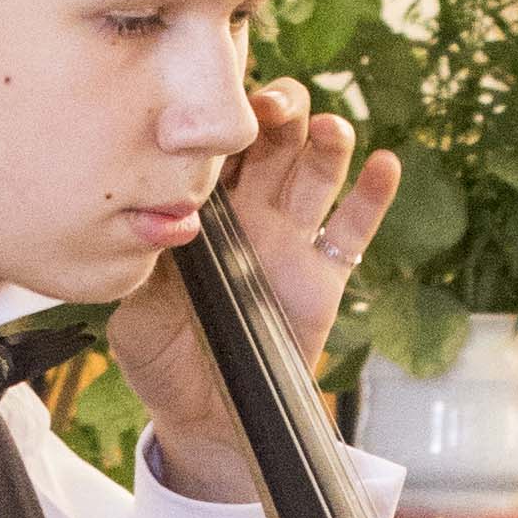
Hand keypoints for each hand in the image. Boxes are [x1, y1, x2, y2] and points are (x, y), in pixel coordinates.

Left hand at [107, 81, 401, 497]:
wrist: (204, 420)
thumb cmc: (161, 359)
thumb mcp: (134, 311)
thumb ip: (142, 266)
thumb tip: (146, 223)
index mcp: (201, 208)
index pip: (216, 144)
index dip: (223, 116)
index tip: (220, 97)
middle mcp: (249, 213)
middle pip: (274, 142)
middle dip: (279, 113)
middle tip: (274, 107)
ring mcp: (290, 240)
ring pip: (316, 173)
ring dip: (326, 143)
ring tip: (328, 129)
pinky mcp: (324, 277)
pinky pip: (353, 230)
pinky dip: (374, 195)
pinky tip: (384, 163)